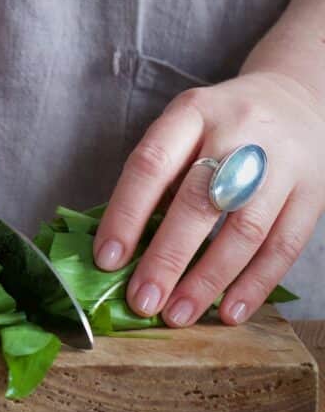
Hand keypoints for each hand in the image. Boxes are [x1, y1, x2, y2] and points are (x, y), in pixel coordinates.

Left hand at [93, 71, 324, 325]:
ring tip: (178, 314)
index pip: (151, 165)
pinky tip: (229, 312)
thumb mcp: (183, 130)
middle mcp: (238, 132)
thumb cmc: (220, 126)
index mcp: (192, 113)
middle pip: (198, 201)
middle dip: (166, 258)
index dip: (125, 215)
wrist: (296, 98)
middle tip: (142, 301)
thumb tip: (123, 250)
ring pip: (245, 229)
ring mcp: (282, 162)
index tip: (107, 259)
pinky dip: (255, 284)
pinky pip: (284, 246)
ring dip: (208, 280)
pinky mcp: (314, 191)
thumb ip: (158, 180)